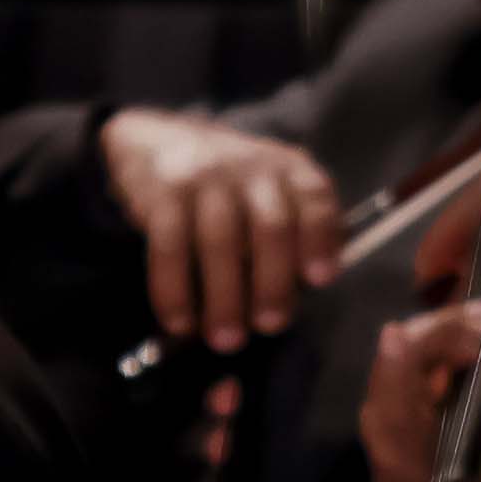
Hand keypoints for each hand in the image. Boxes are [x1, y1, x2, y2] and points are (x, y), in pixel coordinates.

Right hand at [100, 108, 342, 354]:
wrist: (160, 141)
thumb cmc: (231, 190)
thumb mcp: (273, 195)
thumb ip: (296, 237)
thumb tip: (303, 295)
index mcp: (290, 171)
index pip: (315, 198)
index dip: (320, 238)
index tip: (320, 279)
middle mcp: (252, 168)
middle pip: (270, 227)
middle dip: (273, 283)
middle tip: (269, 327)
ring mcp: (206, 177)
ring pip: (220, 240)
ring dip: (224, 297)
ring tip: (225, 340)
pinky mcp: (163, 192)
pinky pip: (169, 246)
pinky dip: (174, 290)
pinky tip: (180, 322)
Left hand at [358, 297, 480, 481]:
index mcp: (399, 438)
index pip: (402, 362)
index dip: (442, 333)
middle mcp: (379, 429)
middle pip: (398, 354)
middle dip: (444, 329)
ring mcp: (381, 430)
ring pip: (399, 362)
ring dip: (441, 341)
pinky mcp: (392, 430)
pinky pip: (405, 379)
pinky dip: (435, 361)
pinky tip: (465, 353)